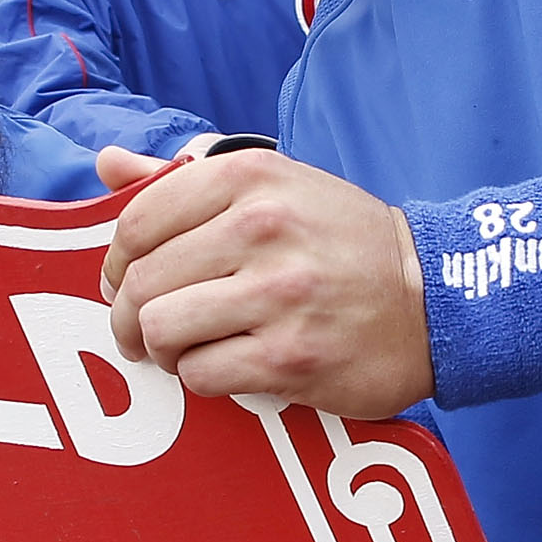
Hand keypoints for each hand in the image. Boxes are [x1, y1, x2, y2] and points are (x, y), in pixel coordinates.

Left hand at [95, 146, 434, 417]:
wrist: (434, 297)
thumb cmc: (343, 242)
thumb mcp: (276, 185)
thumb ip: (185, 176)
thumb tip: (107, 164)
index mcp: (251, 177)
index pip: (138, 220)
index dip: (117, 261)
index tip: (125, 280)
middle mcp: (263, 228)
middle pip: (141, 281)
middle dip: (129, 315)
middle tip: (143, 329)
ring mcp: (279, 294)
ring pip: (161, 330)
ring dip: (161, 349)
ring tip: (182, 348)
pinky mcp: (291, 356)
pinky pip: (201, 375)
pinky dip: (201, 377)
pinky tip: (226, 365)